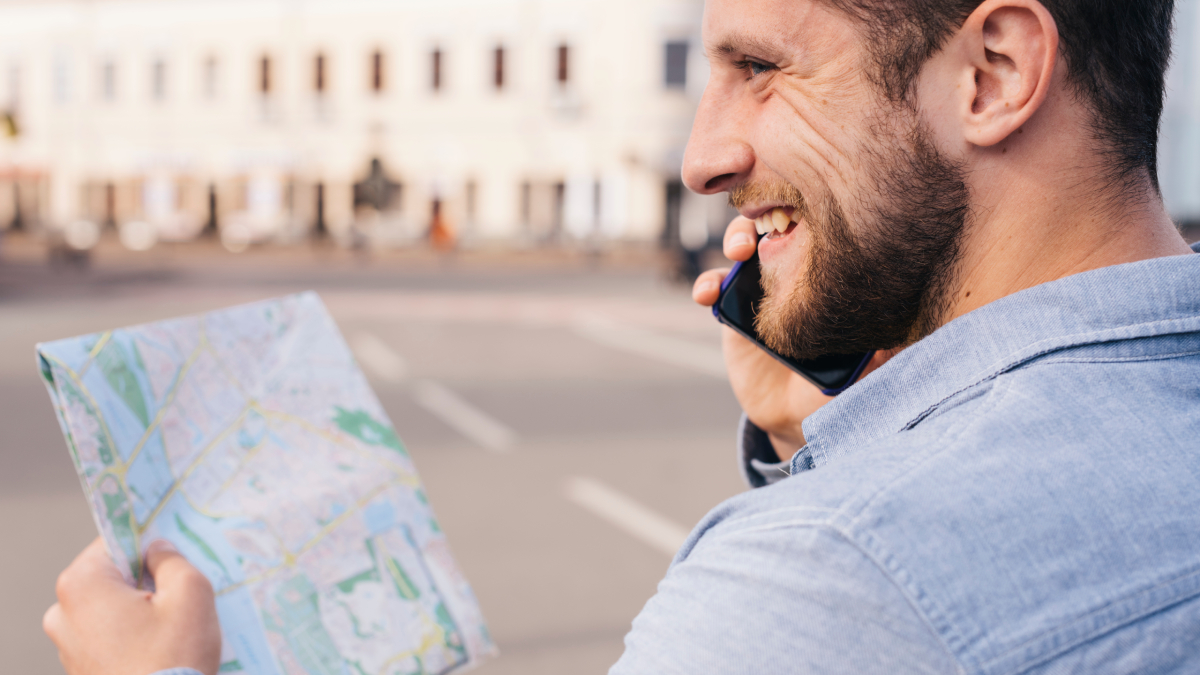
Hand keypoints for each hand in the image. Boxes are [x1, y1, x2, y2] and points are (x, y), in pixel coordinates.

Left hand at [44, 538, 220, 674]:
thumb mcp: (191, 594)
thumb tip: (159, 549)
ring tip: (171, 627)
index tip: (174, 558)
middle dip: (143, 581)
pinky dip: (130, 635)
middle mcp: (62, 611)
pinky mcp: (79, 669)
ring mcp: (66, 644)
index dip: (149, 545)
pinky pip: (106, 636)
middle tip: (178, 596)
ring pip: (109, 607)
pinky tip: (159, 648)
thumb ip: (174, 560)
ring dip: (137, 610)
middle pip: (111, 576)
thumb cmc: (173, 657)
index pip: (116, 541)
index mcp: (82, 584)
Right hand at [693, 216, 893, 458]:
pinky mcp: (732, 314)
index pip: (818, 234)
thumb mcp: (868, 367)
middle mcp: (793, 276)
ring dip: (735, 240)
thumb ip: (885, 348)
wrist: (794, 415)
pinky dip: (707, 287)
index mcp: (824, 277)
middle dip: (770, 216)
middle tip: (769, 227)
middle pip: (779, 229)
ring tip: (738, 252)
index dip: (810, 215)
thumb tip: (912, 330)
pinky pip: (715, 290)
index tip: (808, 213)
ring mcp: (760, 290)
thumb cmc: (838, 384)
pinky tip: (706, 295)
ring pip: (743, 250)